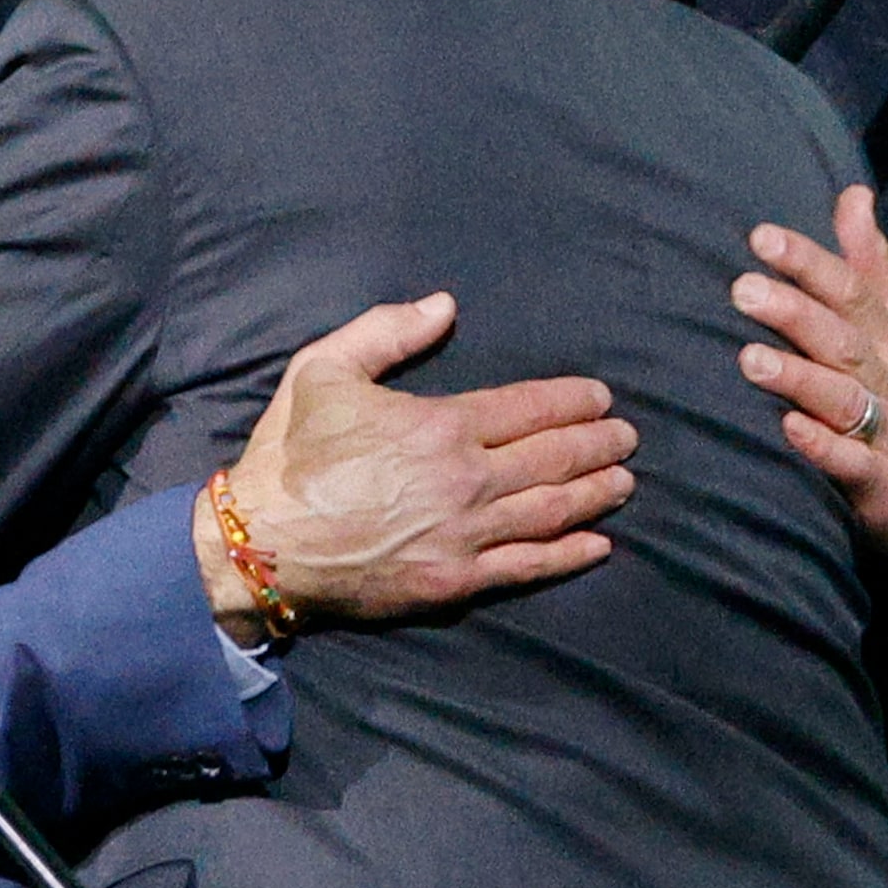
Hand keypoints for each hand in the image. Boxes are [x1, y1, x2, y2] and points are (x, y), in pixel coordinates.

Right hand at [195, 293, 635, 643]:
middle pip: (553, 458)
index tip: (600, 398)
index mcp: (440, 425)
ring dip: (597, 494)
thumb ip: (387, 331)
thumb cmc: (290, 455)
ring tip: (625, 481)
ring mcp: (464, 536)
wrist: (260, 547)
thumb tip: (444, 306)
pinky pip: (527, 567)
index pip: (528, 408)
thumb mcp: (323, 369)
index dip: (572, 401)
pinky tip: (600, 545)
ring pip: (552, 510)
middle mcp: (465, 481)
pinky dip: (570, 555)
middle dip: (599, 444)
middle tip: (627, 437)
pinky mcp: (454, 582)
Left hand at [732, 185, 887, 587]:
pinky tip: (789, 430)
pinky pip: (852, 464)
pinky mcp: (885, 484)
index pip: (850, 289)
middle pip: (842, 338)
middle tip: (743, 289)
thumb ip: (869, 264)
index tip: (762, 237)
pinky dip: (823, 447)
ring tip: (750, 359)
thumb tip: (853, 194)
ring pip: (844, 398)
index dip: (809, 262)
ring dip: (799, 378)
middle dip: (794, 312)